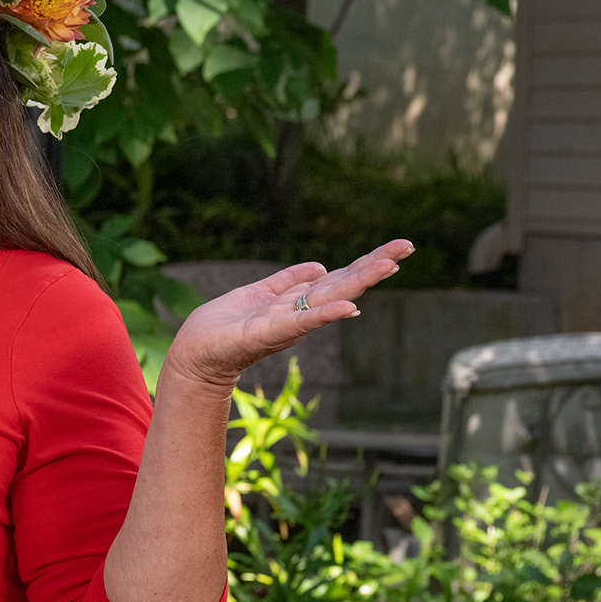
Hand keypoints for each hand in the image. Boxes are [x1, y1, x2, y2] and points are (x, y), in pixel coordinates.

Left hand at [164, 239, 414, 391]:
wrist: (194, 354)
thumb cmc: (223, 327)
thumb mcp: (257, 294)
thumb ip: (286, 281)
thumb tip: (319, 266)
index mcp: (297, 301)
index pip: (339, 277)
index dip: (367, 262)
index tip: (400, 247)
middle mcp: (299, 312)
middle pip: (342, 285)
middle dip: (373, 267)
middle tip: (407, 248)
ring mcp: (286, 324)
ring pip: (328, 300)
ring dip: (358, 283)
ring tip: (388, 265)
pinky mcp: (266, 334)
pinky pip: (298, 323)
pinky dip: (323, 316)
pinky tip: (347, 307)